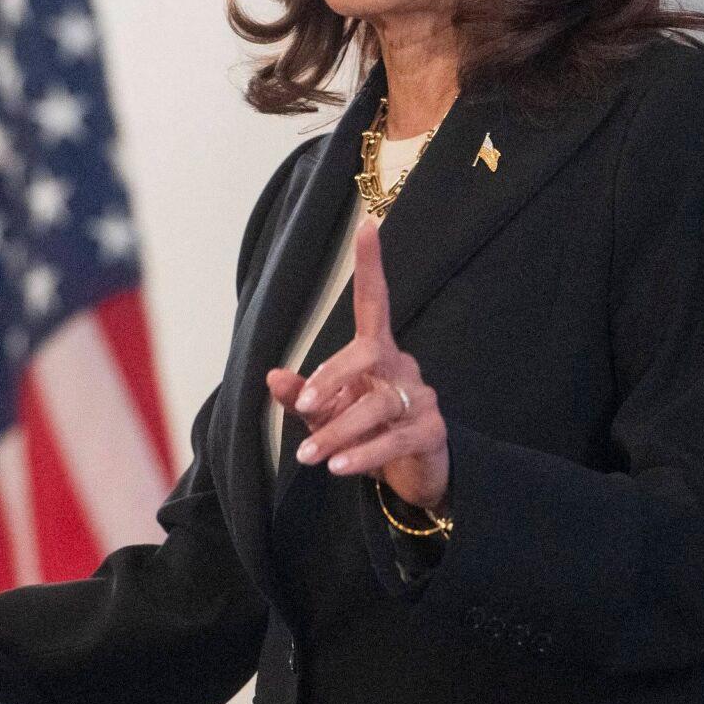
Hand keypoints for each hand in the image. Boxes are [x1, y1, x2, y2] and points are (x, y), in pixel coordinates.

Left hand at [264, 213, 450, 515]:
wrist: (412, 475)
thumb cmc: (364, 431)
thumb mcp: (325, 412)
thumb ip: (301, 395)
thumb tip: (271, 377)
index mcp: (376, 351)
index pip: (374, 301)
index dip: (371, 266)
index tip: (368, 227)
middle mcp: (401, 366)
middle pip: (369, 352)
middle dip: (333, 376)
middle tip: (305, 404)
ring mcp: (420, 398)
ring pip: (377, 405)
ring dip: (338, 431)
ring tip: (308, 456)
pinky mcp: (431, 432)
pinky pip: (394, 440)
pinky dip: (362, 454)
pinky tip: (338, 467)